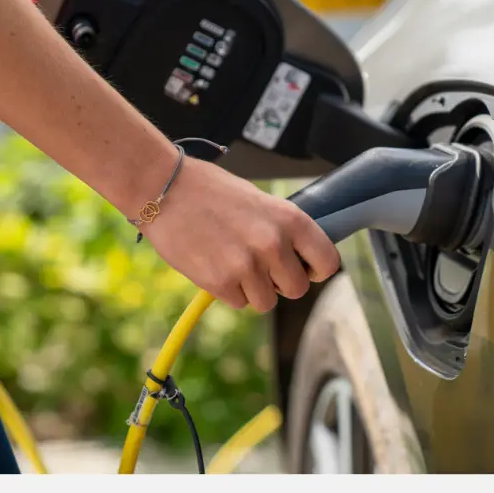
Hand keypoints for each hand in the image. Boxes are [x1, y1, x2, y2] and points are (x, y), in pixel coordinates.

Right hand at [139, 156, 340, 311]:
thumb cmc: (211, 190)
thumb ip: (283, 228)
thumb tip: (300, 255)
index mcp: (290, 219)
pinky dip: (228, 290)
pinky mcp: (219, 282)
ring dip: (253, 290)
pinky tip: (215, 264)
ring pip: (266, 302)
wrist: (164, 189)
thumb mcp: (260, 200)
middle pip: (297, 290)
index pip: (328, 262)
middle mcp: (273, 244)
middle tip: (261, 266)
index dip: (315, 269)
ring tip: (233, 262)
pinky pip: (238, 303)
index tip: (302, 267)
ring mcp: (246, 266)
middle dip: (280, 283)